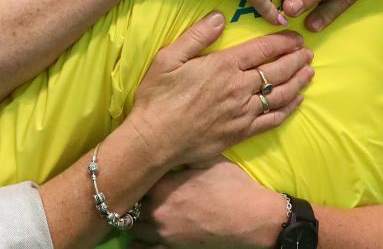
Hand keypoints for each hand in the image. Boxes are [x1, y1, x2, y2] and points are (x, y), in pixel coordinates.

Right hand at [127, 11, 312, 170]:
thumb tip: (219, 16)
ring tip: (310, 73)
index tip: (296, 38)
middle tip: (308, 53)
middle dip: (296, 60)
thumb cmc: (158, 96)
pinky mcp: (242, 132)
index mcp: (224, 66)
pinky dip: (288, 109)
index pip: (262, 50)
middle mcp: (239, 88)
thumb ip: (197, 35)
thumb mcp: (169, 57)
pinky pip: (272, 119)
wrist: (155, 139)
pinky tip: (296, 101)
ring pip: (280, 94)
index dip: (283, 42)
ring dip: (298, 82)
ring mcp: (243, 112)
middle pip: (277, 71)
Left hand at [132, 160, 286, 248]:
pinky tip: (141, 232)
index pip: (135, 178)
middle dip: (134, 194)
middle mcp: (157, 210)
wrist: (251, 217)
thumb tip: (168, 145)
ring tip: (139, 209)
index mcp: (163, 186)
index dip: (136, 173)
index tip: (138, 168)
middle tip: (139, 187)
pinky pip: (140, 248)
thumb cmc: (232, 186)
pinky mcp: (170, 248)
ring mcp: (162, 233)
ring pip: (131, 225)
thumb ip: (183, 154)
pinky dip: (137, 241)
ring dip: (133, 216)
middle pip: (130, 202)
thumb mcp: (207, 159)